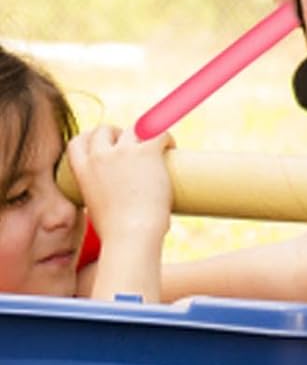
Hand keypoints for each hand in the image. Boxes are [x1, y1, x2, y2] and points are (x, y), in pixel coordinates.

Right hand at [67, 125, 172, 246]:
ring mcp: (123, 151)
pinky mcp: (147, 150)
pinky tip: (171, 147)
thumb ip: (101, 200)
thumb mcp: (97, 210)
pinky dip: (167, 138)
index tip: (104, 142)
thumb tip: (115, 203)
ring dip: (144, 134)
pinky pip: (160, 131)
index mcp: (83, 172)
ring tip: (157, 148)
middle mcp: (100, 157)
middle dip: (116, 133)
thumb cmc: (116, 232)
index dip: (90, 138)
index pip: (77, 142)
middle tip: (132, 145)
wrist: (131, 235)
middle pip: (104, 129)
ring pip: (133, 128)